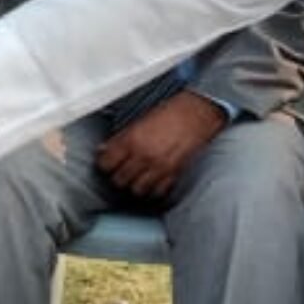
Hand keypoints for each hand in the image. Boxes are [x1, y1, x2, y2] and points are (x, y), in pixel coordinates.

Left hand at [95, 90, 227, 197]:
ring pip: (137, 190)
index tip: (107, 163)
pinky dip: (153, 189)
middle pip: (119, 180)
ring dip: (134, 185)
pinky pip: (158, 191)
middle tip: (120, 170)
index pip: (106, 164)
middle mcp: (144, 156)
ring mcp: (160, 167)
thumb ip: (120, 138)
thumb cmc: (170, 112)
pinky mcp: (175, 173)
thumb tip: (104, 150)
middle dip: (117, 176)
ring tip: (136, 177)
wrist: (198, 112)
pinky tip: (152, 181)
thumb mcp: (139, 121)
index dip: (104, 164)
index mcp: (132, 140)